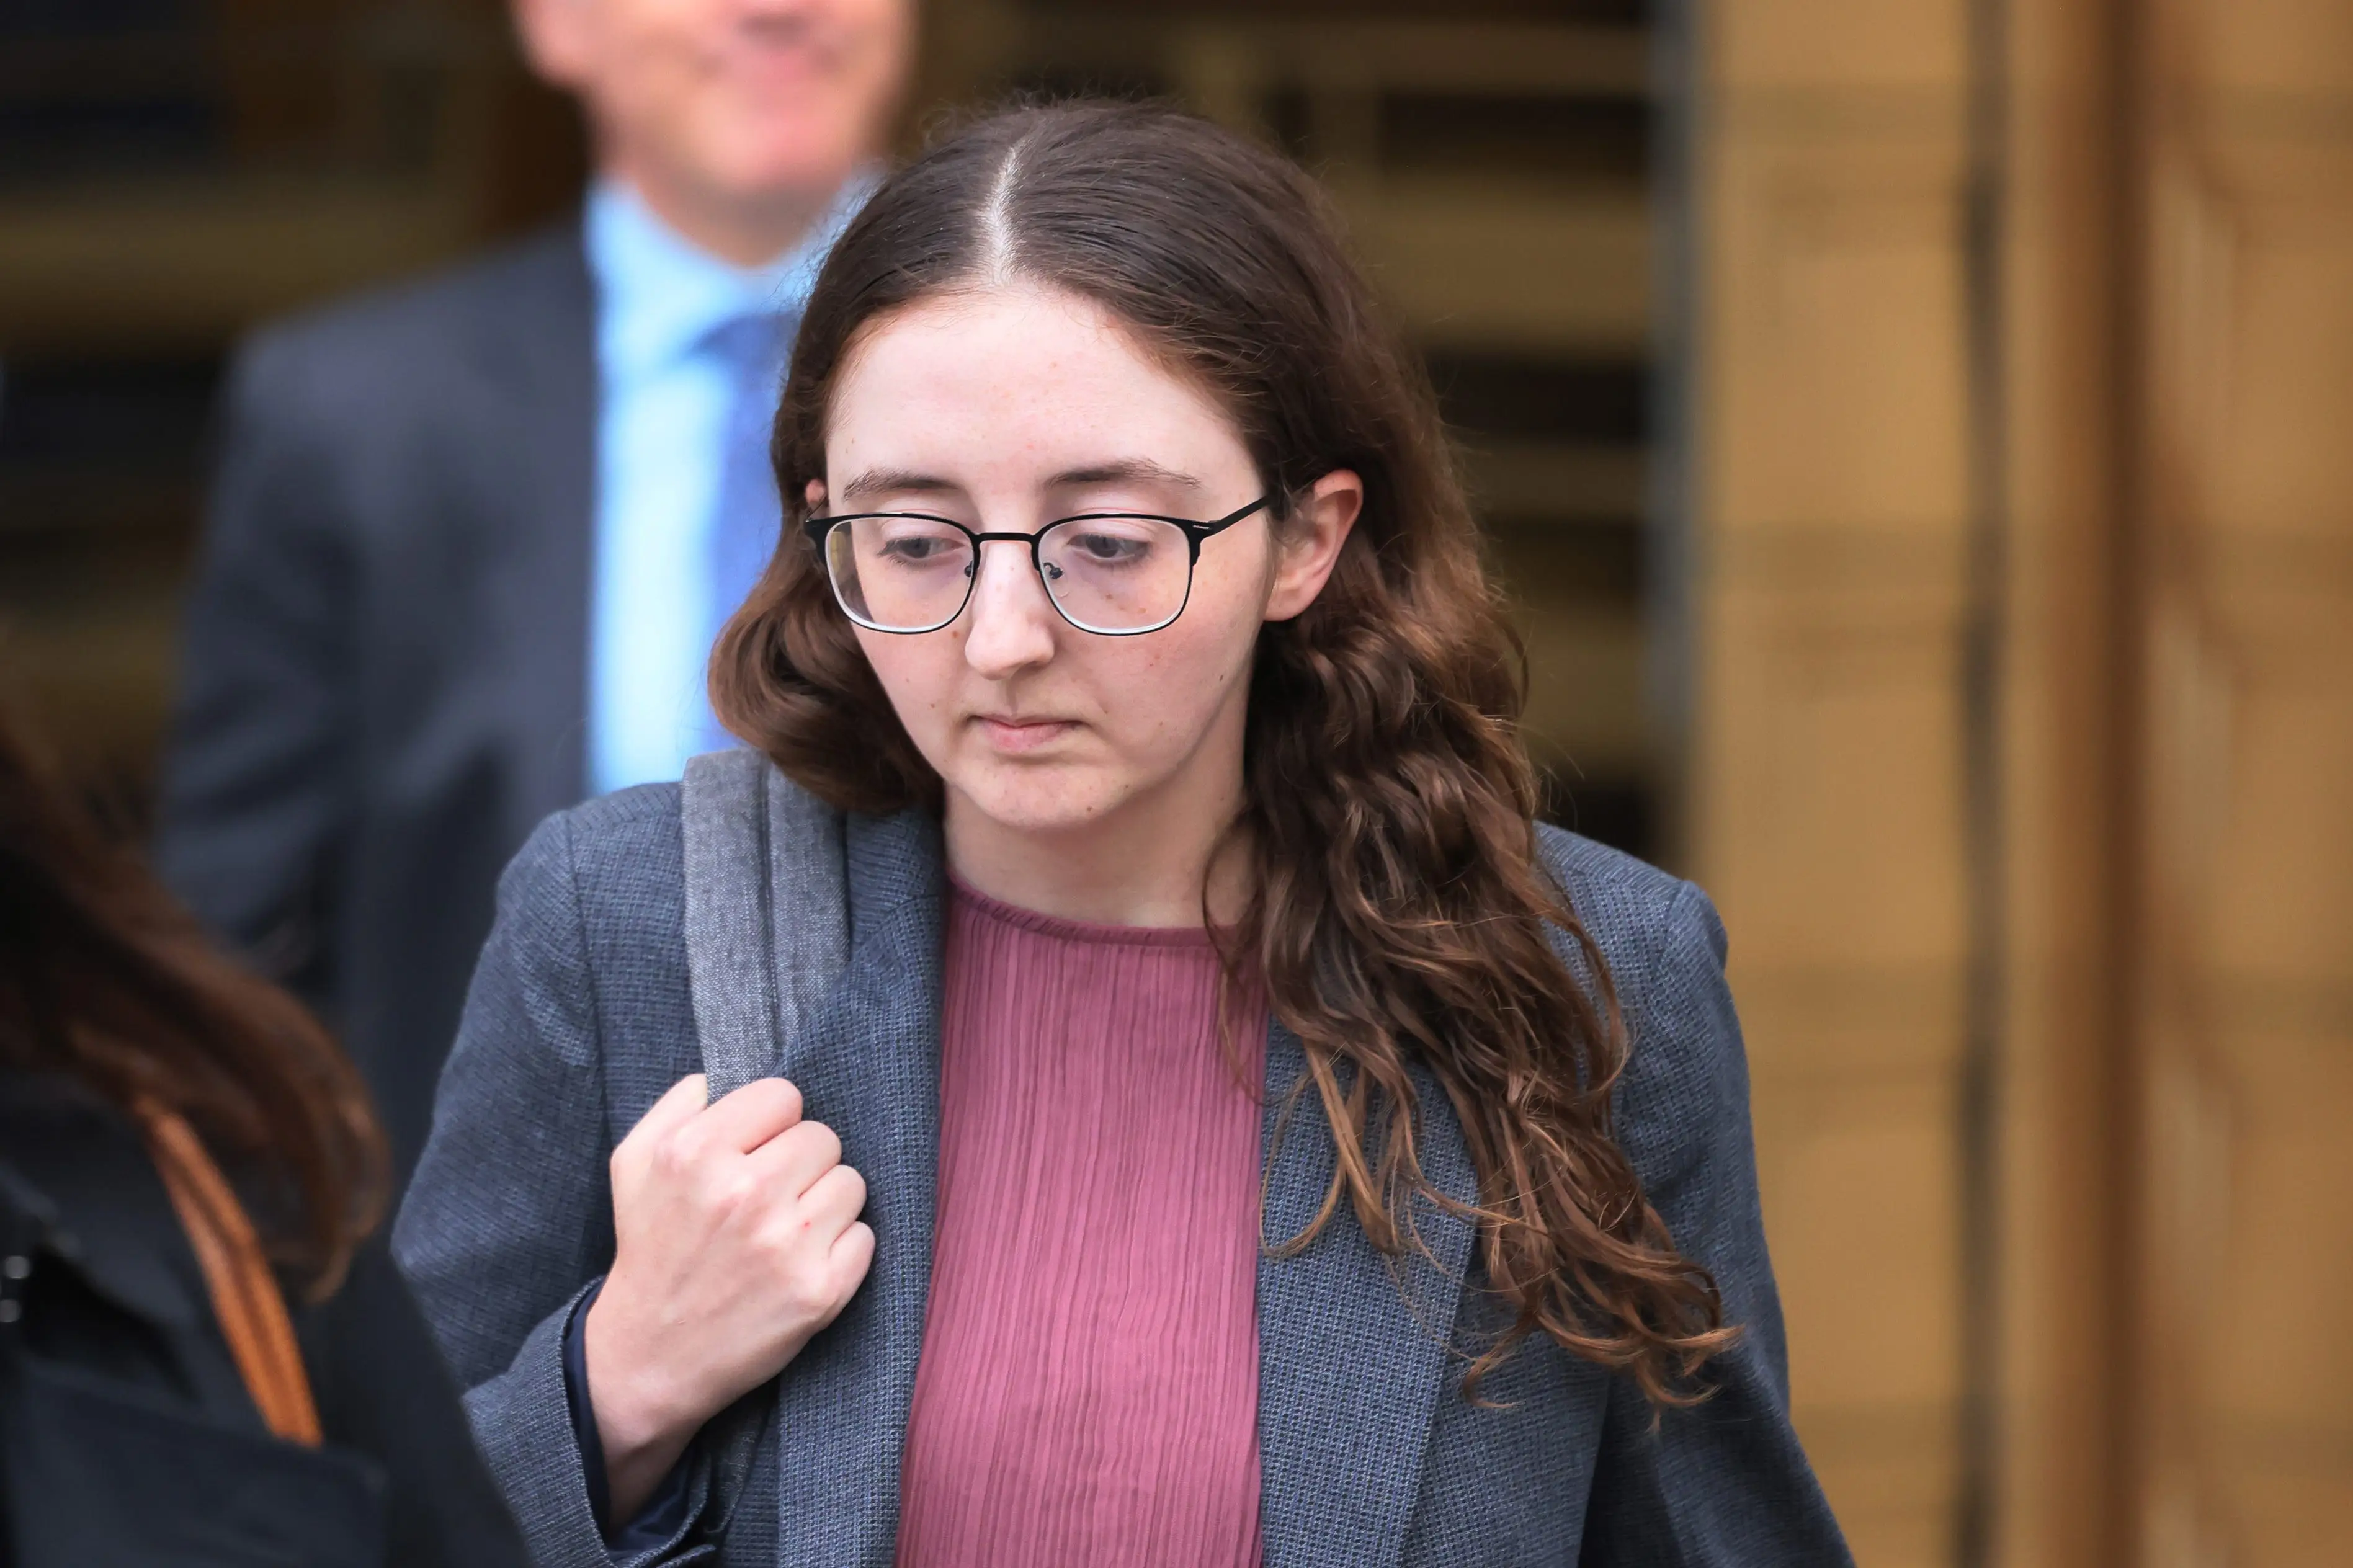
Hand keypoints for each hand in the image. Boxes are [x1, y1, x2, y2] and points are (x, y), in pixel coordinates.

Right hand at [582, 1073, 874, 1521]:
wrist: (649, 1358)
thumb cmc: (650, 1252)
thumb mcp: (634, 1167)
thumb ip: (675, 1108)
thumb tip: (717, 1077)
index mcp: (696, 1152)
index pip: (784, 1096)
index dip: (772, 1125)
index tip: (756, 1154)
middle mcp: (743, 1192)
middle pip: (824, 1138)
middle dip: (801, 1164)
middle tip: (770, 1200)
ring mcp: (785, 1244)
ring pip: (851, 1184)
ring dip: (825, 1205)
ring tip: (786, 1233)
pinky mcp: (818, 1291)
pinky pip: (865, 1237)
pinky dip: (842, 1250)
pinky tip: (801, 1265)